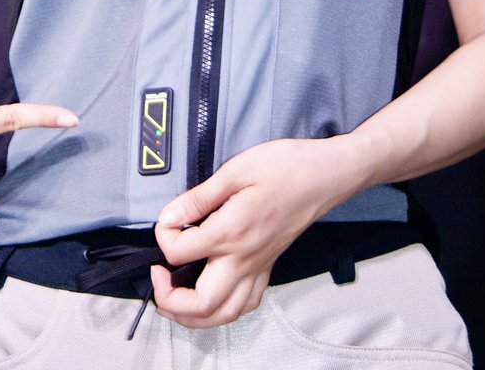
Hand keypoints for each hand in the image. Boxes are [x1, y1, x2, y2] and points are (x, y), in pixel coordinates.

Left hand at [152, 137, 353, 327]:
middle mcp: (244, 258)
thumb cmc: (287, 167)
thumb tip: (170, 215)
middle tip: (159, 279)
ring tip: (177, 296)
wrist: (325, 175)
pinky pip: (246, 305)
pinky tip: (214, 294)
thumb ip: (199, 197)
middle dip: (169, 302)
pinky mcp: (268, 267)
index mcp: (230, 231)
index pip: (179, 252)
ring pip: (224, 315)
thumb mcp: (236, 170)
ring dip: (194, 316)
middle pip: (200, 305)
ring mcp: (258, 267)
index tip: (165, 221)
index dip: (162, 236)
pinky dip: (224, 310)